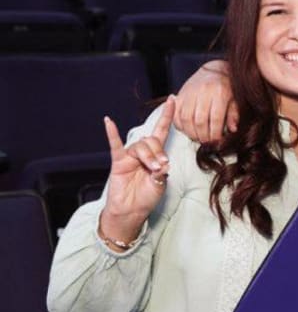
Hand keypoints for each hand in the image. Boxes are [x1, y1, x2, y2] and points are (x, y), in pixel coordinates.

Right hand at [100, 96, 174, 242]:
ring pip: (140, 146)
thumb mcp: (160, 185)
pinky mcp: (118, 162)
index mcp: (156, 155)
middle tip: (161, 167)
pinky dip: (112, 133)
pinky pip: (115, 145)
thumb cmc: (146, 198)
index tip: (174, 100)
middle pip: (152, 141)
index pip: (163, 131)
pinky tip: (108, 121)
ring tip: (153, 169)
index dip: (168, 116)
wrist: (131, 212)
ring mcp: (130, 156)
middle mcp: (143, 152)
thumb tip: (162, 164)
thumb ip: (161, 173)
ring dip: (148, 156)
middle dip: (158, 152)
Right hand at [174, 59, 237, 142]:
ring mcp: (190, 92)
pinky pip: (176, 114)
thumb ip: (234, 114)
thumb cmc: (227, 87)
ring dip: (191, 132)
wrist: (214, 69)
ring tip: (198, 137)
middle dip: (203, 136)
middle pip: (199, 121)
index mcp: (219, 92)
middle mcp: (203, 91)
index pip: (215, 119)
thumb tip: (232, 130)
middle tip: (207, 142)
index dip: (215, 134)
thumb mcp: (235, 99)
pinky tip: (188, 129)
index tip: (216, 141)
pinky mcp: (180, 94)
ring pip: (186, 119)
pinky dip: (180, 125)